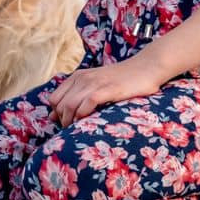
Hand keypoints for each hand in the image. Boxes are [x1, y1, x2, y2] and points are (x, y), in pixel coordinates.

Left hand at [46, 57, 164, 127]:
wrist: (146, 68)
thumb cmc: (122, 81)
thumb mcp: (96, 85)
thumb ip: (76, 97)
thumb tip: (53, 117)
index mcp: (78, 77)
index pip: (54, 99)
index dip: (57, 115)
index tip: (67, 125)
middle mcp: (83, 78)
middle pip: (59, 105)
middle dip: (63, 121)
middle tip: (73, 131)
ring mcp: (95, 83)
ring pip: (70, 105)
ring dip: (71, 122)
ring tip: (79, 130)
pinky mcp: (108, 89)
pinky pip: (87, 104)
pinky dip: (83, 116)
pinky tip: (89, 122)